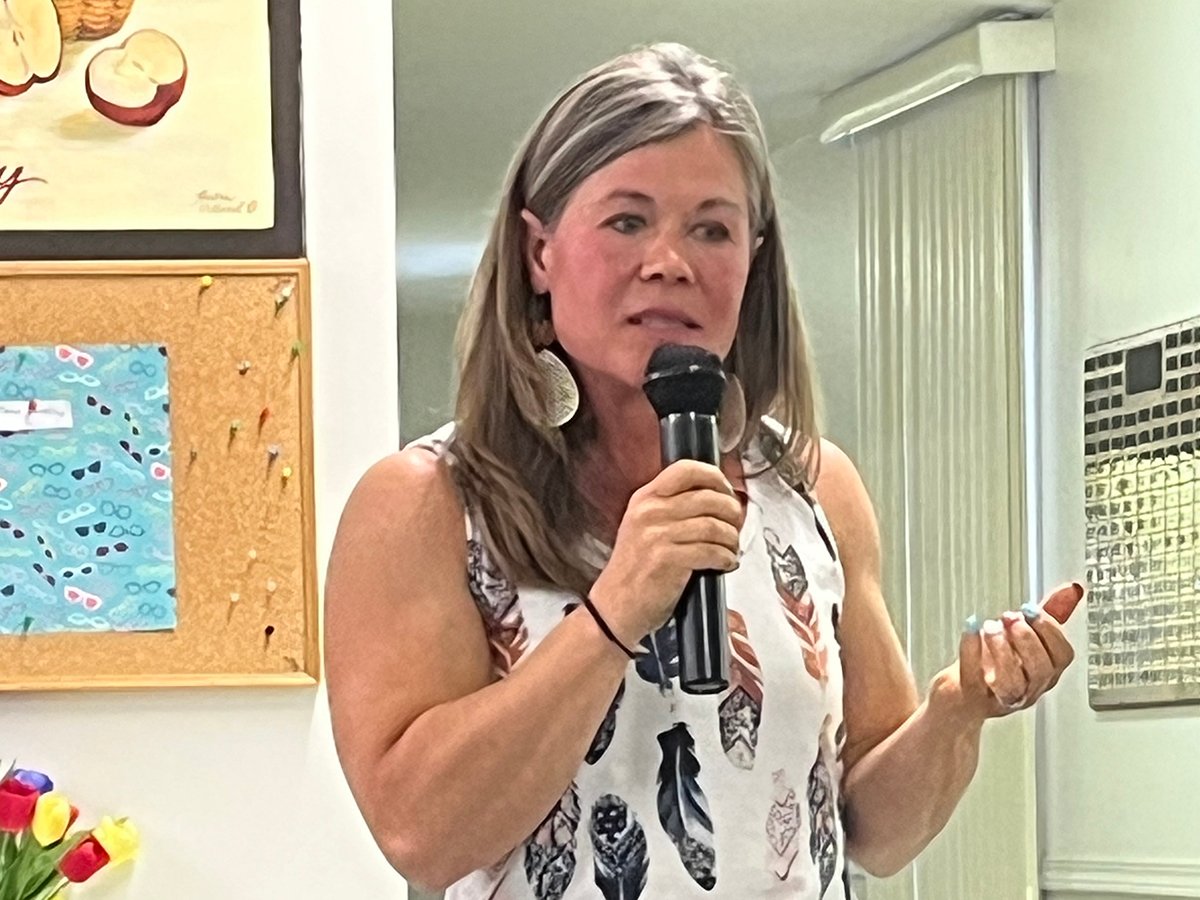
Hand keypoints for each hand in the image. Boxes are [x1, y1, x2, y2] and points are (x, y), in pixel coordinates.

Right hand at [589, 460, 742, 646]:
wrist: (614, 606)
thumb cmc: (634, 570)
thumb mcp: (643, 526)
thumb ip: (671, 508)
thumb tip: (717, 498)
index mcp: (644, 498)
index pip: (685, 469)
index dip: (715, 478)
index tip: (727, 493)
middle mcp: (649, 512)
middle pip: (708, 497)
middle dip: (732, 513)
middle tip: (735, 526)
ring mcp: (656, 536)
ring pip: (714, 526)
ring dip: (731, 539)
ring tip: (731, 549)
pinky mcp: (666, 560)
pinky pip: (712, 551)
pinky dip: (726, 558)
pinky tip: (726, 564)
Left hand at [934, 582, 1084, 724]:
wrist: (961, 695)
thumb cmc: (996, 665)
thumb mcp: (1026, 637)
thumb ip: (1050, 613)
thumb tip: (1073, 590)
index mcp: (1045, 674)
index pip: (1062, 656)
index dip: (1050, 631)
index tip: (1032, 610)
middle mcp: (1028, 689)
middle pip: (1040, 670)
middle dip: (1027, 638)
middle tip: (1010, 616)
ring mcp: (1000, 697)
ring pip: (1011, 682)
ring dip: (1001, 648)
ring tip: (990, 625)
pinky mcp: (971, 696)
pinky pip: (973, 678)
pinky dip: (971, 650)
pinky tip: (970, 628)